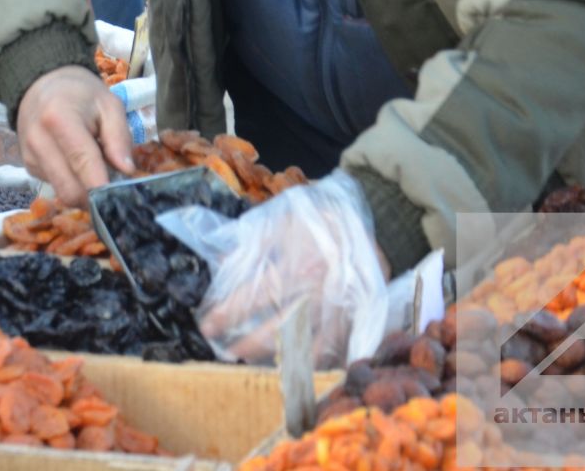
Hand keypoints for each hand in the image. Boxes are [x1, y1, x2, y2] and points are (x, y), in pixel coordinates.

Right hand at [15, 65, 133, 204]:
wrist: (42, 84)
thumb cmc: (80, 94)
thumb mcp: (109, 105)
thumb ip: (119, 137)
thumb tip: (127, 170)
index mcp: (59, 119)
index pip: (83, 163)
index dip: (104, 187)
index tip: (122, 196)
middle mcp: (38, 140)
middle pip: (69, 190)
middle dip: (94, 196)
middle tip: (113, 186)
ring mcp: (29, 155)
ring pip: (62, 193)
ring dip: (83, 190)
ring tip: (94, 169)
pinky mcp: (28, 166)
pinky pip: (55, 186)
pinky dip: (71, 182)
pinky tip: (76, 164)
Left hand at [174, 170, 390, 366]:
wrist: (376, 225)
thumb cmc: (323, 221)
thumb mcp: (287, 220)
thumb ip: (255, 242)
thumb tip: (222, 261)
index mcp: (298, 265)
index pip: (255, 296)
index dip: (229, 314)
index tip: (208, 326)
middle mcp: (319, 290)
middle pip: (280, 327)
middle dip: (250, 344)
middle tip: (228, 354)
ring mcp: (342, 308)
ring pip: (309, 343)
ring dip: (281, 356)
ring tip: (257, 363)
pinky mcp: (359, 319)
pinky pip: (338, 348)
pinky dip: (316, 360)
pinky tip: (296, 365)